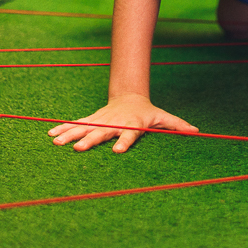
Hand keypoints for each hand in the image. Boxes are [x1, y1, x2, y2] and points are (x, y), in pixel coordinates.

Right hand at [48, 93, 197, 152]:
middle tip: (78, 149)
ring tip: (56, 143)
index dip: (124, 142)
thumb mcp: (163, 117)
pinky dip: (64, 129)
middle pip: (101, 132)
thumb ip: (177, 125)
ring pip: (84, 128)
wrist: (130, 96)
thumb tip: (196, 131)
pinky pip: (76, 125)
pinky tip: (51, 134)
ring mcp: (101, 121)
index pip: (128, 134)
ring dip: (70, 135)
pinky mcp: (92, 120)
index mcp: (131, 124)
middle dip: (89, 140)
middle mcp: (114, 123)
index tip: (118, 151)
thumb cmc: (148, 112)